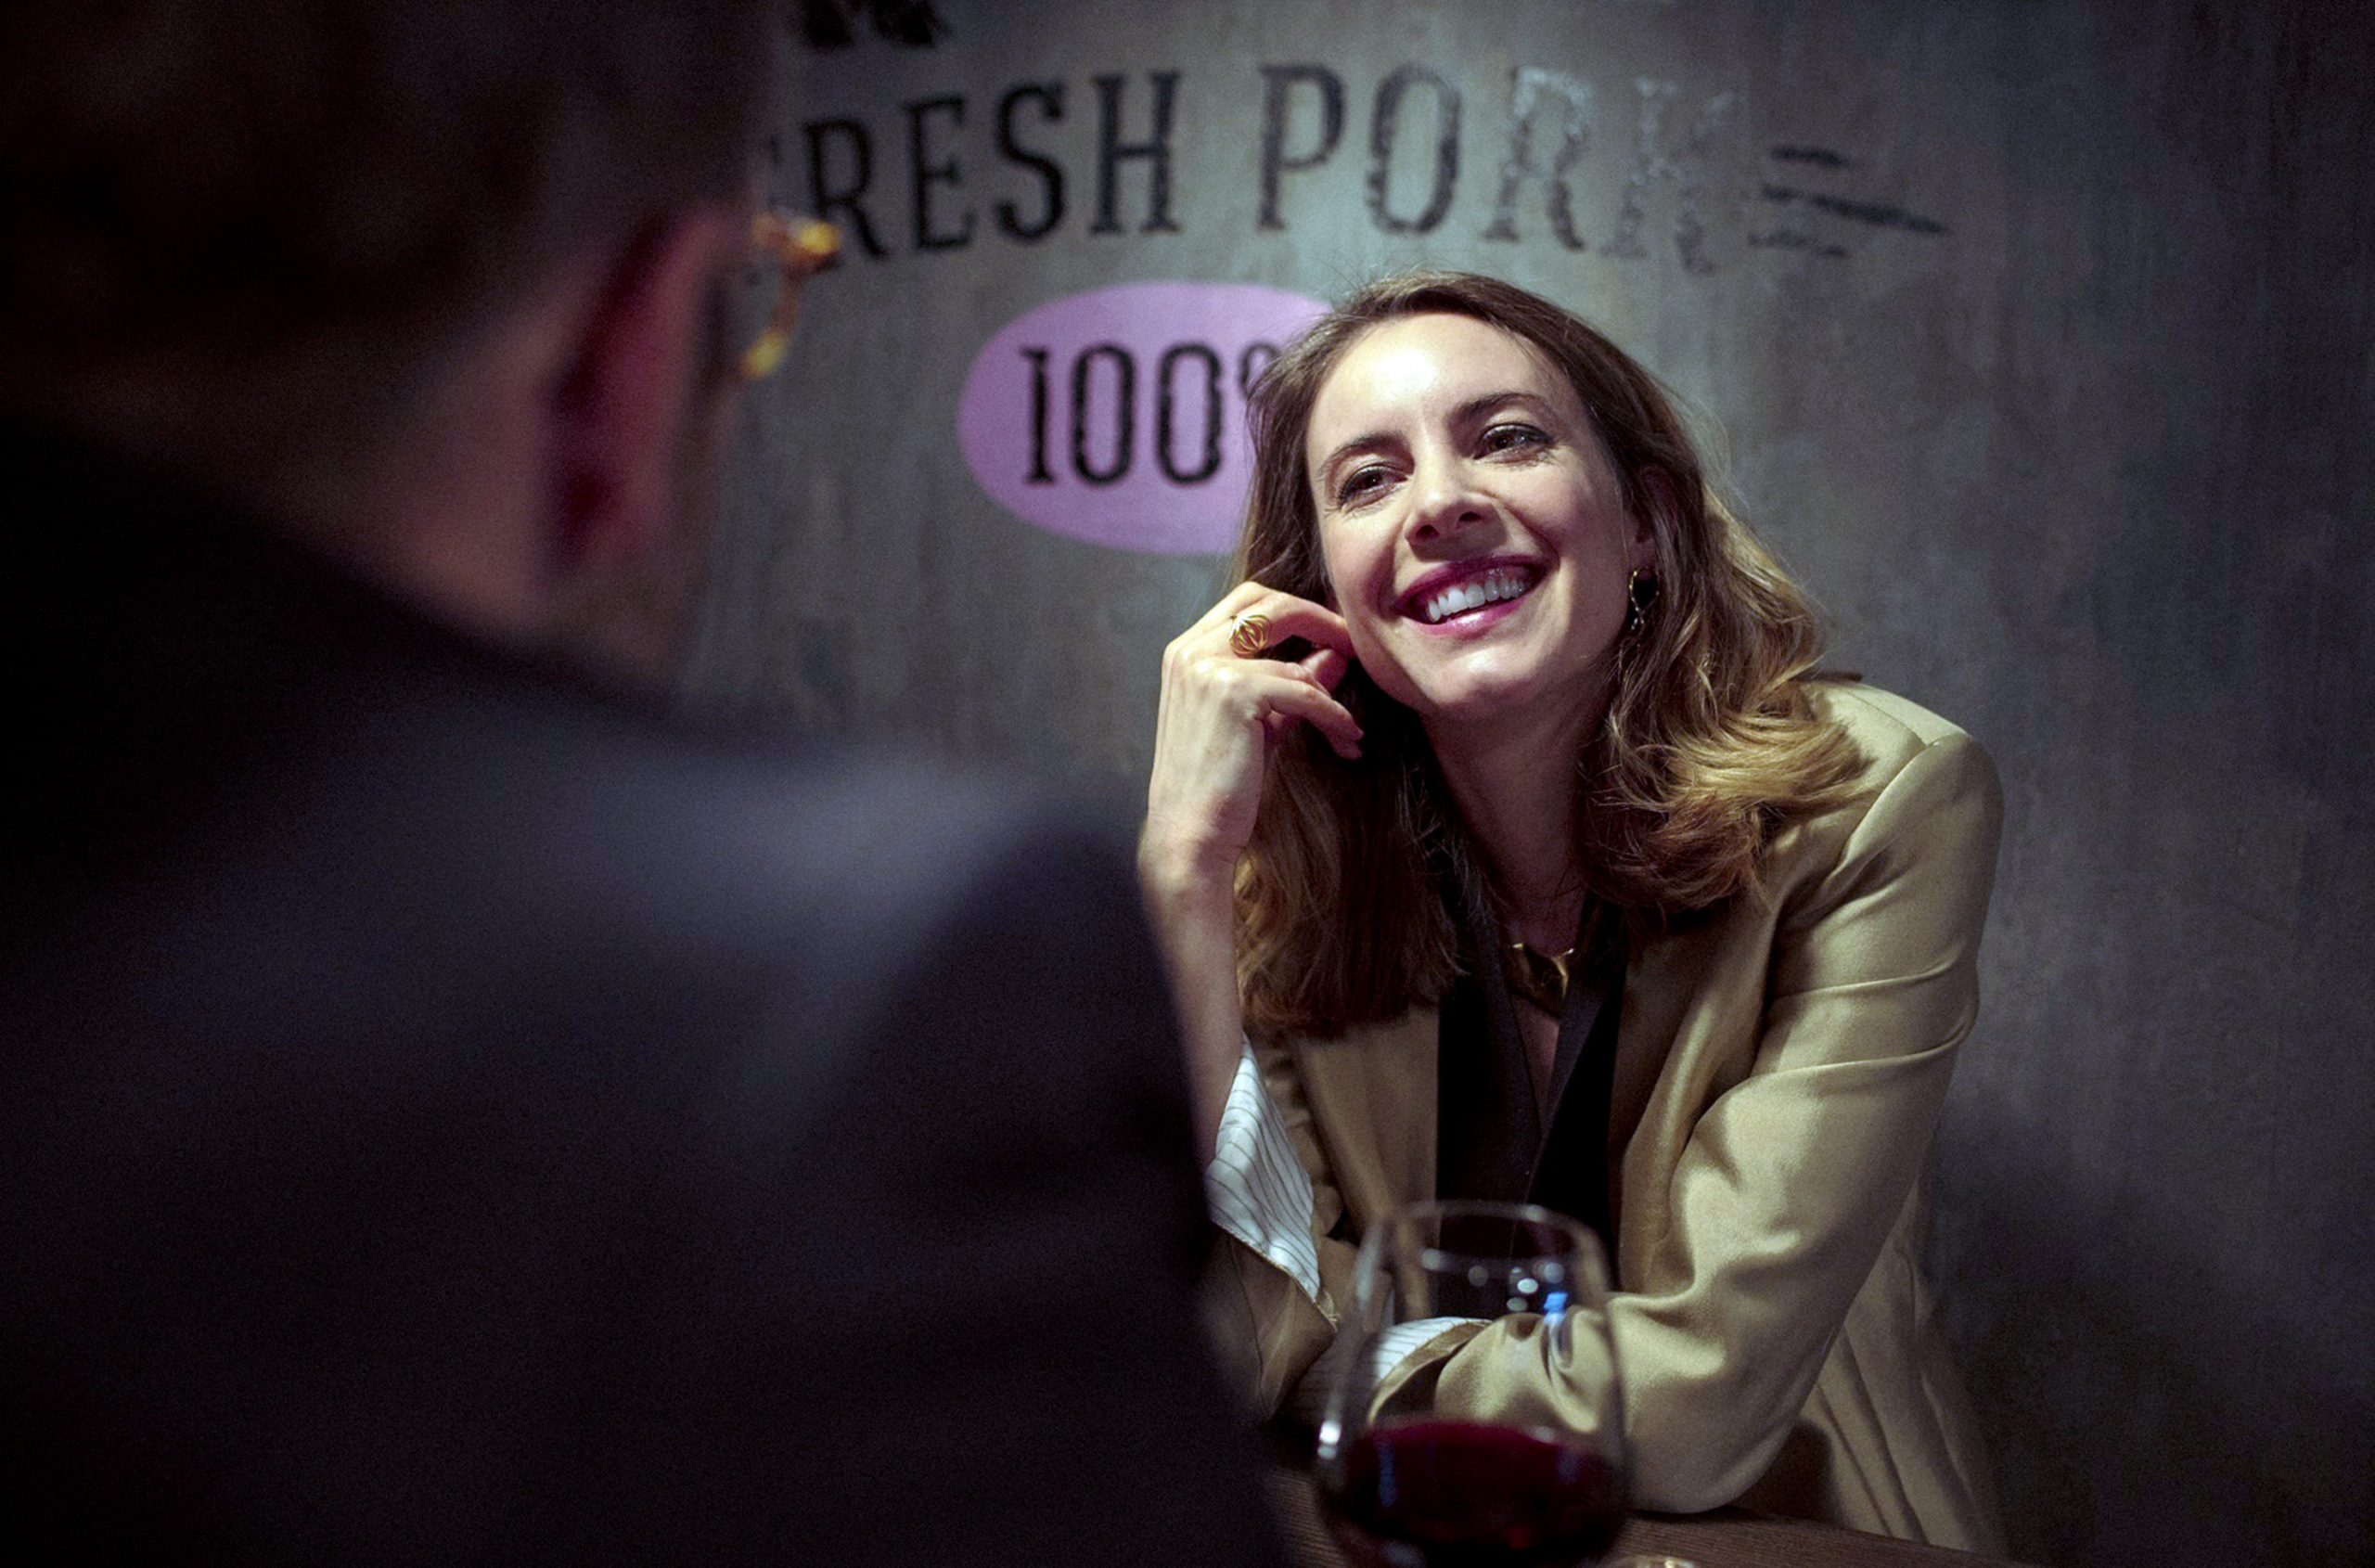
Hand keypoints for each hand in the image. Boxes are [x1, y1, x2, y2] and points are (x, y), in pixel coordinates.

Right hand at [1141, 581, 1360, 896]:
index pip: (1247, 601)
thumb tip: (1335, 654)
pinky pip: (1304, 692)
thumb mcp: (1261, 724)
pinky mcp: (1233, 692)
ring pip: (1294, 661)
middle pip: (1269, 604)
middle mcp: (1190, 651)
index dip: (1297, 610)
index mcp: (1186, 652)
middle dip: (1321, 621)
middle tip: (1355, 649)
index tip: (1334, 634)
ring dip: (1331, 697)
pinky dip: (1333, 716)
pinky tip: (1347, 739)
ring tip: (1348, 731)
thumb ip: (1291, 684)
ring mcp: (1207, 668)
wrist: (1190, 835)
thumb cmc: (1220, 786)